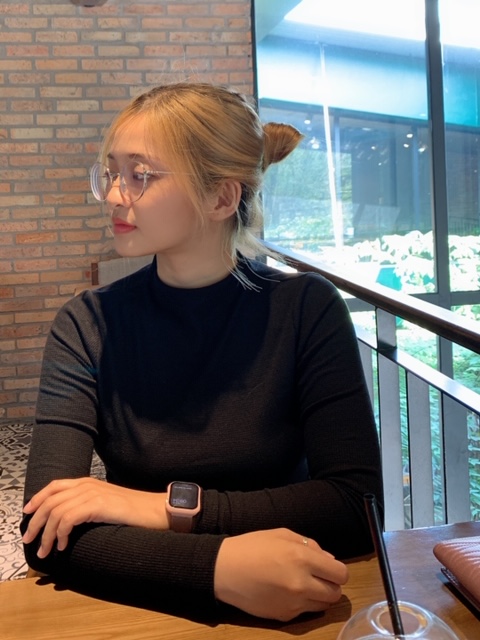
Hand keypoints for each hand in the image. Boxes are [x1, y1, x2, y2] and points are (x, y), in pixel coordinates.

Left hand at [22, 477, 168, 557]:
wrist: (154, 510)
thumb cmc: (133, 512)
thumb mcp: (106, 505)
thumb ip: (88, 505)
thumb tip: (68, 521)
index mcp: (88, 482)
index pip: (54, 486)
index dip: (37, 499)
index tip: (27, 515)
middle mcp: (87, 484)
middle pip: (50, 500)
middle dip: (36, 521)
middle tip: (29, 540)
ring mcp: (92, 493)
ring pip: (56, 511)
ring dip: (46, 534)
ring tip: (45, 550)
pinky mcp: (97, 504)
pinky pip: (68, 519)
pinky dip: (60, 534)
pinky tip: (63, 545)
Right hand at [214, 528, 347, 620]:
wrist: (224, 570)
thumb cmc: (252, 546)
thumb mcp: (282, 534)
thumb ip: (310, 545)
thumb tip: (329, 559)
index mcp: (302, 558)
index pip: (340, 573)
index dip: (337, 570)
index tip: (329, 568)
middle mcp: (302, 583)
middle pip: (335, 593)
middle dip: (331, 584)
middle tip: (318, 576)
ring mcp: (293, 603)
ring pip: (324, 606)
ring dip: (320, 595)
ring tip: (304, 584)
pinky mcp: (284, 617)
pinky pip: (306, 612)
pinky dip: (303, 603)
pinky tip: (288, 592)